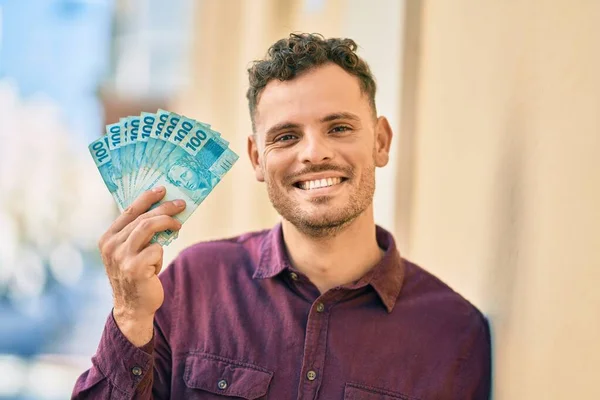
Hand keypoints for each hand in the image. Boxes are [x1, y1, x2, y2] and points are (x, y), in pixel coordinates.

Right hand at [98, 186, 184, 344]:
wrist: (133, 308)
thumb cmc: (136, 276)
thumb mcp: (131, 252)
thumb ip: (139, 234)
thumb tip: (164, 210)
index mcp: (108, 238)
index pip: (129, 211)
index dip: (146, 198)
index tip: (162, 189)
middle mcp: (111, 246)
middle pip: (142, 218)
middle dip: (164, 208)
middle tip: (181, 204)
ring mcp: (121, 257)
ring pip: (148, 228)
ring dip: (167, 223)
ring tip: (178, 225)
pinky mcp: (134, 268)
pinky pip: (156, 250)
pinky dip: (161, 255)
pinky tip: (156, 266)